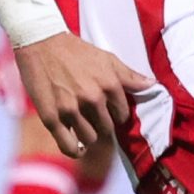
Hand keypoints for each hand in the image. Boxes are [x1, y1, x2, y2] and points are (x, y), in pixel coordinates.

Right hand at [13, 32, 154, 156]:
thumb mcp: (107, 58)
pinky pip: (69, 146)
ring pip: (90, 138)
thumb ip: (129, 75)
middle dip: (101, 123)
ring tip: (81, 124)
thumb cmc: (76, 50)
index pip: (122, 115)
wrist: (41, 42)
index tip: (107, 110)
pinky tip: (78, 147)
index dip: (115, 114)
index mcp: (109, 85)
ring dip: (87, 134)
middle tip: (91, 115)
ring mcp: (71, 110)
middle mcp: (92, 99)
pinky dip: (75, 150)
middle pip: (106, 128)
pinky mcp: (51, 118)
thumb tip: (152, 85)